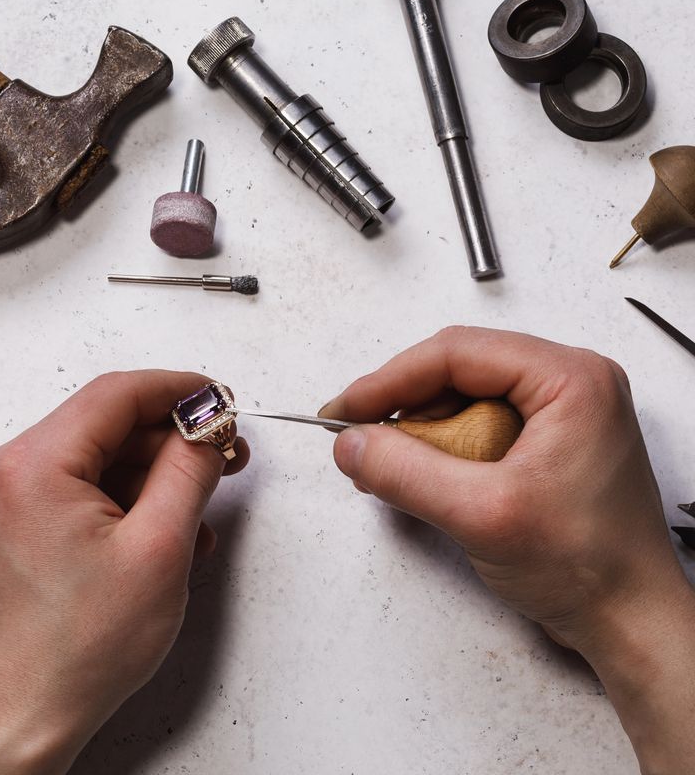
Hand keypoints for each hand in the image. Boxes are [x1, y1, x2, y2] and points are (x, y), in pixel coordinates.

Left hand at [0, 371, 247, 774]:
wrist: (23, 718)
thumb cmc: (79, 651)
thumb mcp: (160, 548)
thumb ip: (190, 470)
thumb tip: (206, 425)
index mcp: (30, 469)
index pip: (115, 395)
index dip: (176, 390)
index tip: (215, 398)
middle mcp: (0, 473)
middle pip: (105, 427)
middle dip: (169, 442)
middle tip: (222, 456)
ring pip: (94, 459)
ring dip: (150, 477)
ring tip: (197, 512)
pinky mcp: (5, 523)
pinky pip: (74, 488)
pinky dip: (120, 500)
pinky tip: (159, 530)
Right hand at [321, 327, 694, 773]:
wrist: (630, 623)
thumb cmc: (589, 568)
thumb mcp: (482, 516)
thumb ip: (406, 473)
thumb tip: (350, 444)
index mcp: (570, 379)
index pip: (457, 353)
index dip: (391, 380)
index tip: (346, 411)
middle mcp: (568, 384)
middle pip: (458, 371)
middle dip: (403, 406)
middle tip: (358, 438)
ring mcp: (559, 413)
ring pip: (463, 399)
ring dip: (419, 430)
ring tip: (386, 466)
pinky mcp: (546, 442)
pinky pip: (478, 426)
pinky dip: (441, 449)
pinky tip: (419, 475)